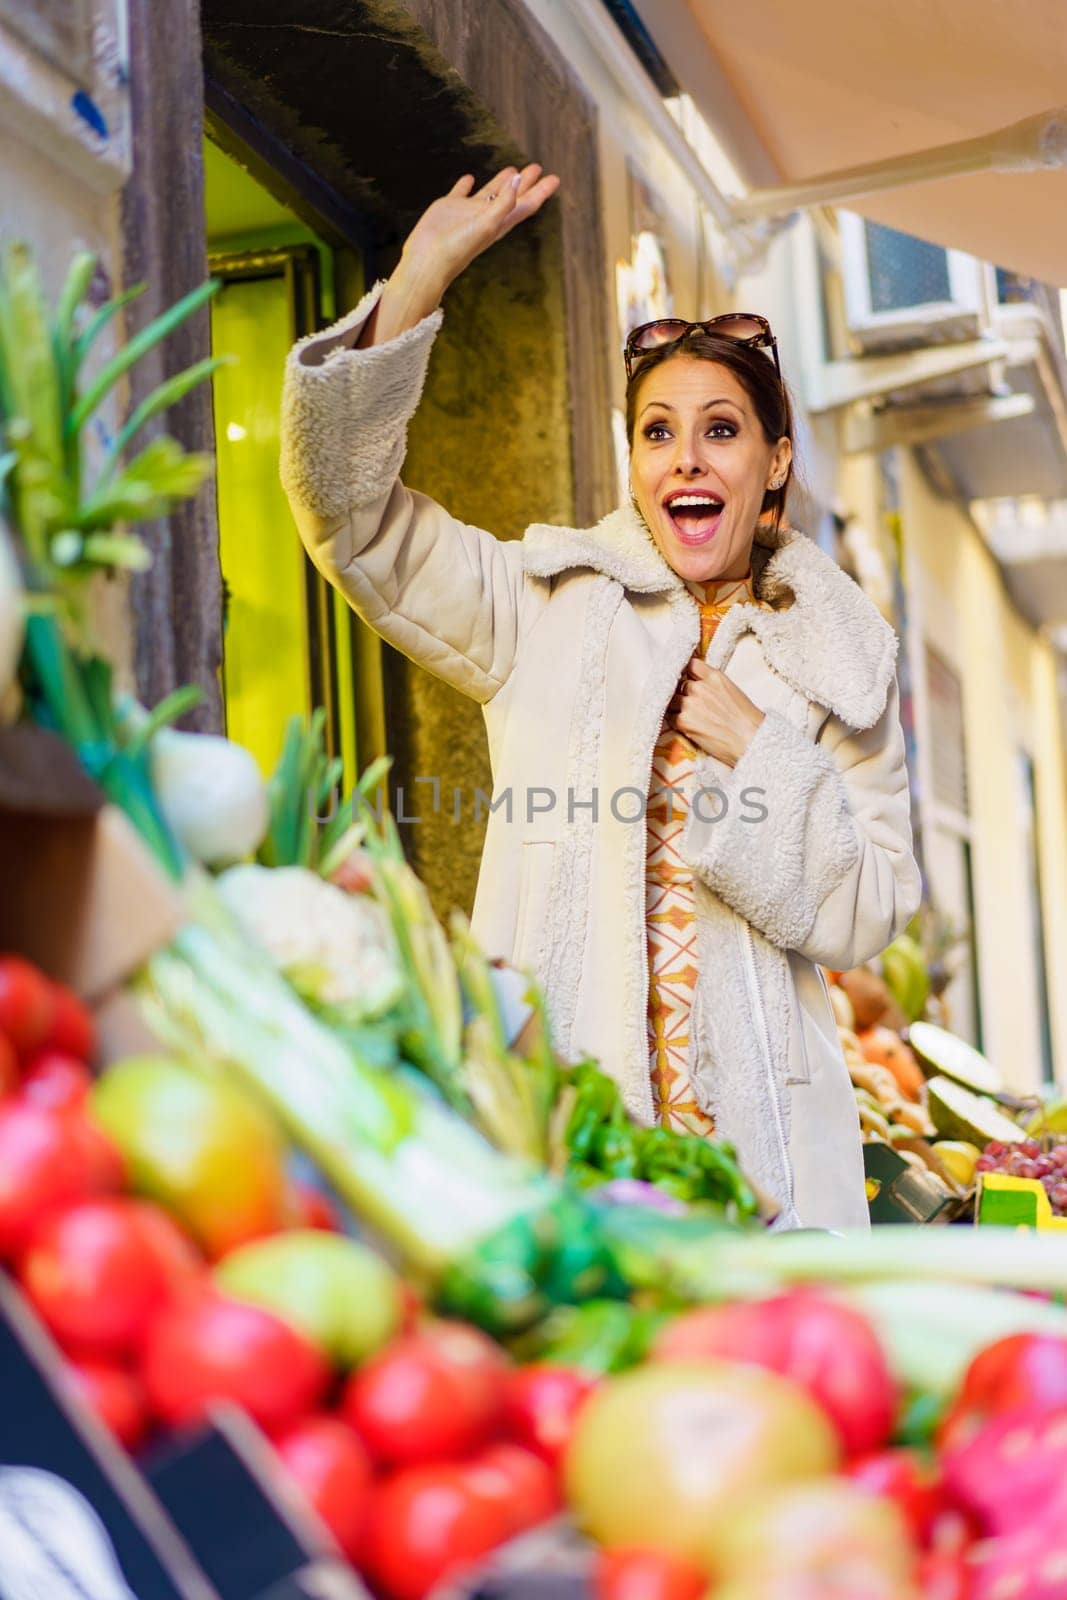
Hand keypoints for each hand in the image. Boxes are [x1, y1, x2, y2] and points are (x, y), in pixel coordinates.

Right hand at [359, 164, 559, 346]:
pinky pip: (461, 192)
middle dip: (526, 183)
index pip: (526, 204)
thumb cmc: (459, 247)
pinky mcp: (449, 208)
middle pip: (512, 196)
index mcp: (500, 223)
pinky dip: (466, 185)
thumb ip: (505, 201)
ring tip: (512, 169)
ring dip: (502, 181)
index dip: (541, 191)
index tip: (554, 178)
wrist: (429, 261)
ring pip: (489, 193)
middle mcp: (486, 217)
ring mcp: (468, 212)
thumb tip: (518, 177)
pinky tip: (470, 178)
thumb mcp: (487, 223)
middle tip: (537, 167)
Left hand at [665, 656, 765, 766]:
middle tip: (694, 706)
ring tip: (693, 718)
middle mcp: (699, 687)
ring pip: (673, 701)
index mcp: (714, 677)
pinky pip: (671, 718)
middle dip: (685, 694)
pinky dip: (678, 723)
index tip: (689, 679)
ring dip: (679, 708)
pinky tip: (691, 728)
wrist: (751, 740)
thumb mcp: (732, 691)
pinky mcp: (683, 721)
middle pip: (681, 684)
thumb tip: (699, 684)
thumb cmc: (747, 719)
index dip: (689, 673)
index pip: (691, 665)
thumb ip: (713, 684)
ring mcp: (689, 704)